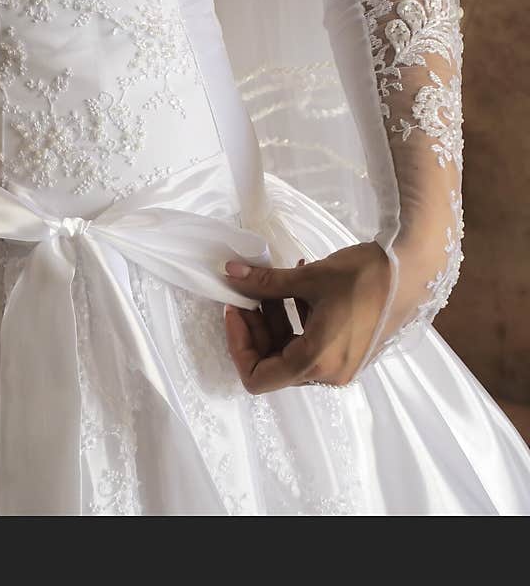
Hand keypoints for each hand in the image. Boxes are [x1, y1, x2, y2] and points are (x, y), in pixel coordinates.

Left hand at [223, 242, 389, 393]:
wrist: (416, 268)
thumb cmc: (366, 275)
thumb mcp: (306, 278)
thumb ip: (263, 283)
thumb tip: (229, 274)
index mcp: (316, 362)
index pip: (257, 377)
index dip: (237, 346)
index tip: (234, 311)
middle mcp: (329, 373)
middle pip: (272, 364)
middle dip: (255, 328)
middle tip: (246, 294)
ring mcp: (342, 365)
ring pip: (290, 352)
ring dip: (274, 321)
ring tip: (271, 285)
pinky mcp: (351, 352)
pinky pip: (311, 344)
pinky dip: (296, 321)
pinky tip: (296, 287)